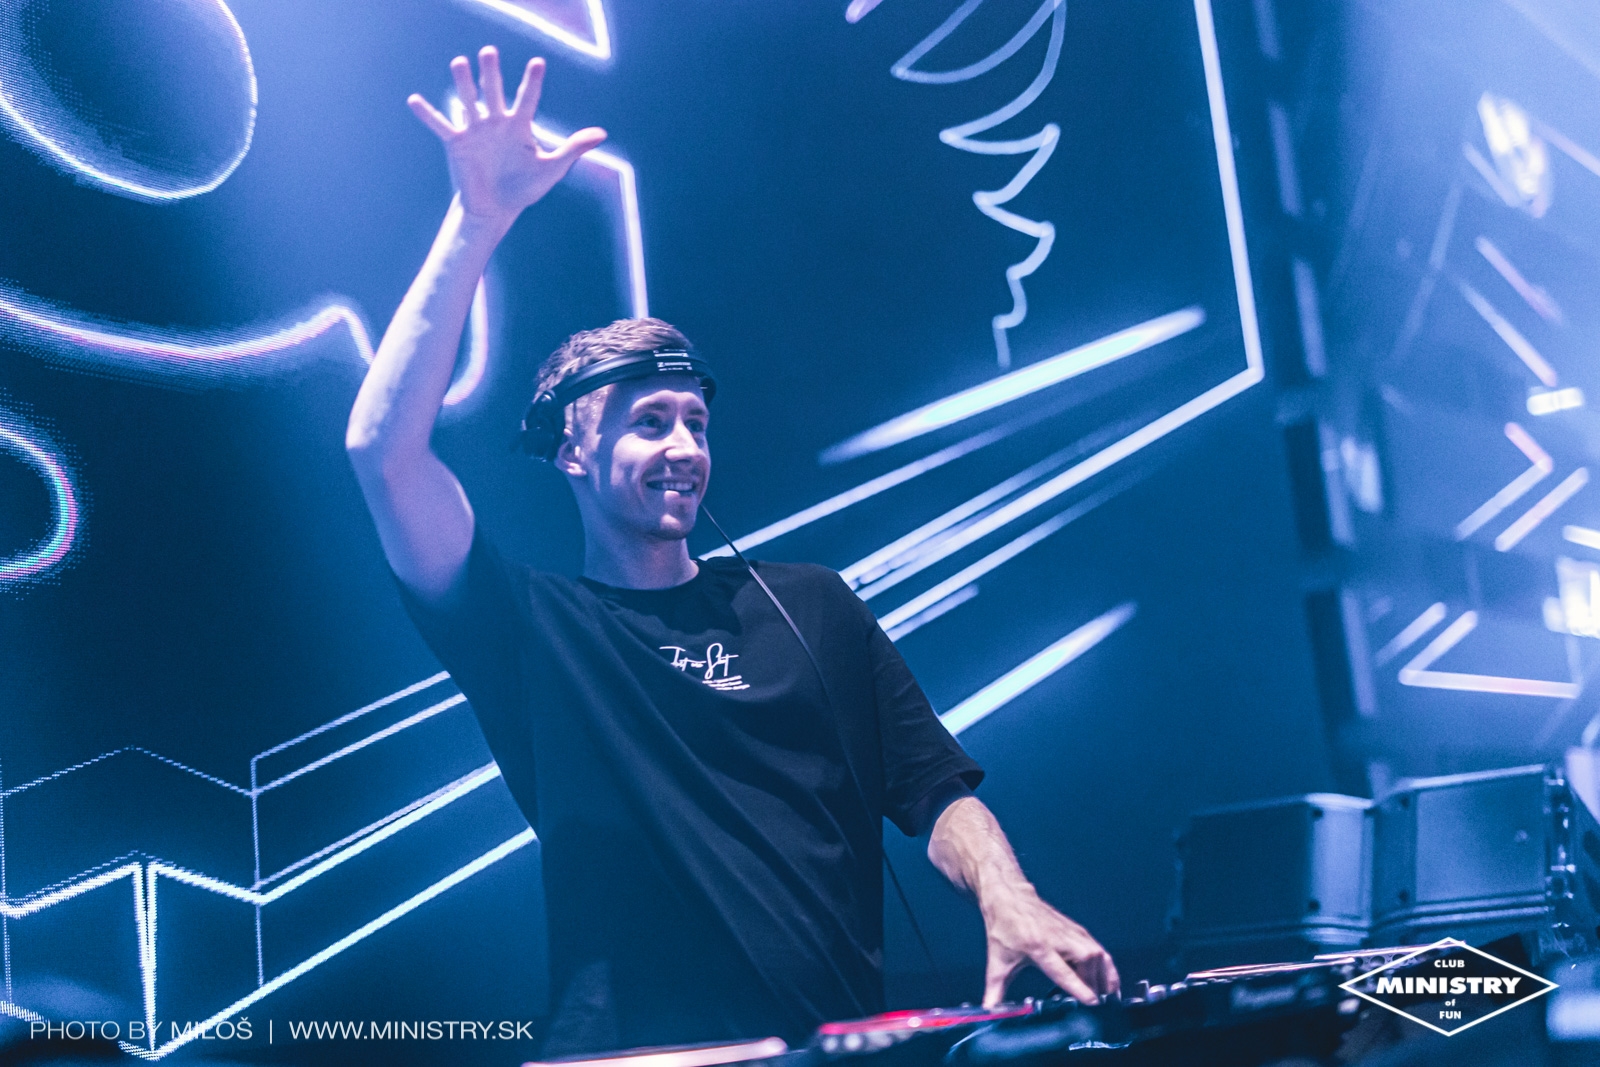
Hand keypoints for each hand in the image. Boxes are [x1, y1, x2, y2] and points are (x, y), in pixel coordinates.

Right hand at [408, 46, 606, 223]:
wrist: (497, 209)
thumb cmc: (526, 188)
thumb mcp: (553, 168)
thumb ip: (573, 148)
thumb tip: (602, 133)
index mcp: (520, 125)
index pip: (527, 99)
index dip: (532, 82)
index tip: (538, 63)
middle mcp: (496, 122)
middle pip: (494, 92)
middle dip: (492, 73)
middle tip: (489, 51)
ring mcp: (476, 131)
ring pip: (468, 102)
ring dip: (463, 83)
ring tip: (459, 62)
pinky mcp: (457, 144)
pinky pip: (441, 126)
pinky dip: (428, 115)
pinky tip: (413, 100)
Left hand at [979, 884, 1119, 1006]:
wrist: (1008, 898)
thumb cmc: (1003, 929)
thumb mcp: (997, 962)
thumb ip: (995, 991)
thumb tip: (989, 1013)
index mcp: (1037, 946)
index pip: (1062, 970)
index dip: (1078, 987)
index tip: (1092, 1001)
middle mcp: (1058, 938)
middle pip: (1088, 958)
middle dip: (1096, 982)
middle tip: (1097, 1003)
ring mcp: (1070, 931)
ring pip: (1097, 953)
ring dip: (1103, 975)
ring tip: (1107, 995)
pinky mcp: (1077, 929)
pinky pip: (1098, 948)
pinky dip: (1105, 965)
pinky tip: (1107, 980)